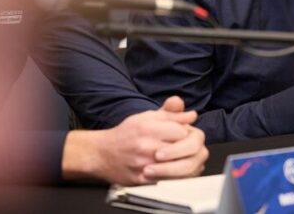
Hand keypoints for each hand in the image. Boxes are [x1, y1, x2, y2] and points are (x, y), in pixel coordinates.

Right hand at [62, 96, 207, 184]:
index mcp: (147, 127)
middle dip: (188, 148)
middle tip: (185, 147)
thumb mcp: (146, 117)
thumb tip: (191, 115)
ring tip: (181, 157)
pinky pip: (170, 180)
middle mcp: (146, 145)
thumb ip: (170, 113)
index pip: (181, 131)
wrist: (102, 154)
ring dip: (186, 162)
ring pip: (181, 167)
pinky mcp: (144, 180)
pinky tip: (175, 169)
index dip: (186, 132)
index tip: (182, 133)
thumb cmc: (125, 135)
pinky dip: (177, 175)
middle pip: (183, 148)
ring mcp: (145, 164)